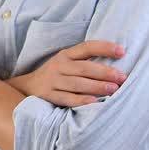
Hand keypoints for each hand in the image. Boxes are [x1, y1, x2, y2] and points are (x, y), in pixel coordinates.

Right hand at [12, 40, 126, 107]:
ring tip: (113, 89)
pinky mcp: (48, 95)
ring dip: (96, 86)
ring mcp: (53, 81)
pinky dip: (80, 100)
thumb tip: (115, 65)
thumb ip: (85, 62)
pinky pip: (66, 98)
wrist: (26, 87)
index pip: (87, 47)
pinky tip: (94, 102)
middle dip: (105, 72)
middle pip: (84, 67)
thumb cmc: (56, 75)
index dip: (104, 48)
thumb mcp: (66, 63)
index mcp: (66, 55)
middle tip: (122, 77)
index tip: (122, 51)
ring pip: (77, 83)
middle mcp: (59, 66)